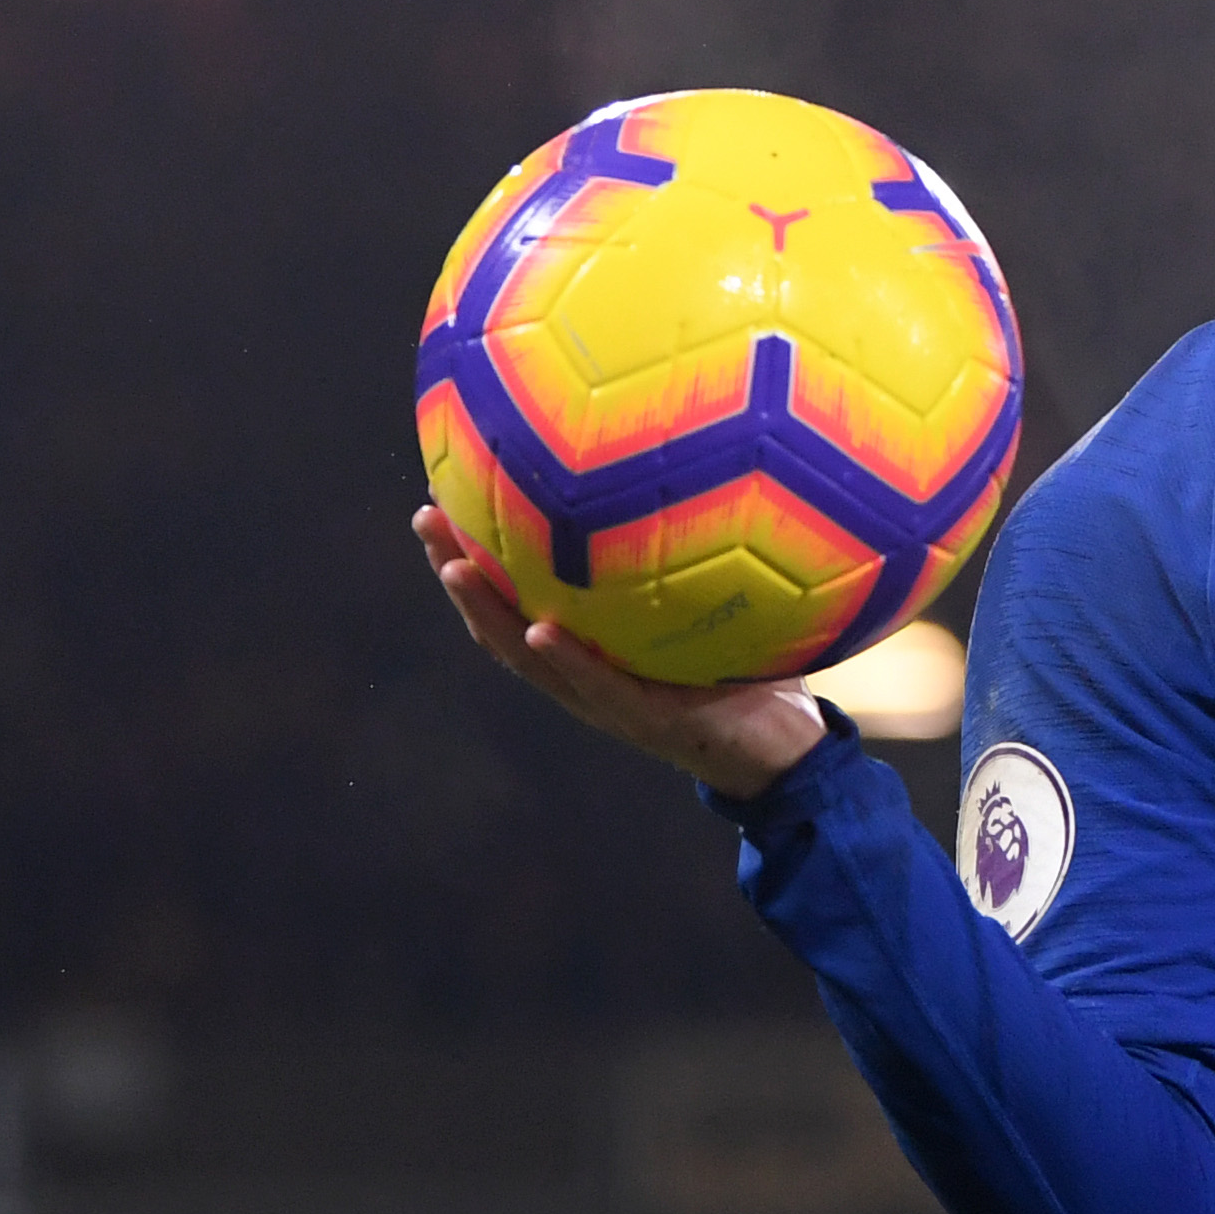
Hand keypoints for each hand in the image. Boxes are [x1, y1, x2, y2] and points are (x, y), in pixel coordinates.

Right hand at [417, 502, 828, 797]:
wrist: (790, 753)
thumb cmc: (752, 672)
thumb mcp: (713, 603)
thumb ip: (691, 550)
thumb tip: (697, 460)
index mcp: (588, 650)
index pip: (515, 598)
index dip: (475, 556)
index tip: (445, 496)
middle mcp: (583, 676)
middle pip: (500, 623)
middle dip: (456, 572)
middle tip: (425, 518)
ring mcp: (608, 703)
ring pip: (527, 658)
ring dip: (486, 613)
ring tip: (454, 568)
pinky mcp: (646, 721)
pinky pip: (596, 685)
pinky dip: (564, 659)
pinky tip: (536, 627)